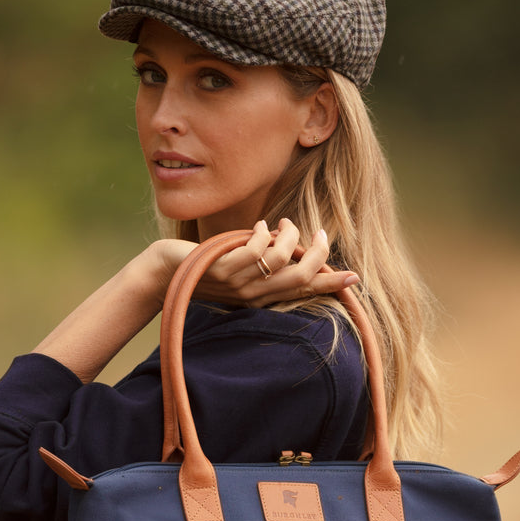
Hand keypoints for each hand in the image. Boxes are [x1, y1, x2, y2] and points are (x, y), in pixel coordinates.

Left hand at [151, 219, 359, 308]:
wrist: (166, 275)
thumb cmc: (204, 268)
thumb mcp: (240, 267)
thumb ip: (266, 261)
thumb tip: (295, 245)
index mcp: (262, 297)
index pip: (302, 292)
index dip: (329, 285)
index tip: (353, 278)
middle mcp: (254, 295)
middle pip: (300, 275)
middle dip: (318, 252)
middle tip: (319, 232)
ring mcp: (240, 283)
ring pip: (282, 258)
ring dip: (288, 235)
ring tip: (281, 223)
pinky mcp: (224, 269)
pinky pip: (256, 248)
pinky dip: (263, 232)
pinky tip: (257, 227)